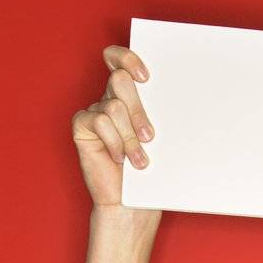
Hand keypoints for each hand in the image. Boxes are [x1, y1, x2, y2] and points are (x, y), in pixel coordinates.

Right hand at [71, 45, 159, 212]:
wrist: (132, 204)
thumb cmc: (150, 174)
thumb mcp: (162, 142)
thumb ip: (162, 117)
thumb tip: (182, 98)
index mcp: (130, 97)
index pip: (120, 59)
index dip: (128, 58)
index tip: (146, 77)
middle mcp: (110, 99)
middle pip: (120, 81)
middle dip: (138, 110)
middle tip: (150, 137)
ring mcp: (94, 111)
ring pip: (114, 106)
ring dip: (130, 137)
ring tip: (140, 160)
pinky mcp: (81, 127)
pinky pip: (99, 121)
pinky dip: (113, 142)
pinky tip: (118, 158)